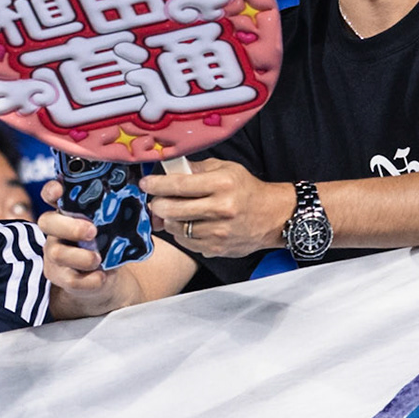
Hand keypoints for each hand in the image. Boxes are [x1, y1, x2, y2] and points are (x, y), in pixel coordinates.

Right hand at [36, 180, 134, 316]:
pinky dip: (88, 279)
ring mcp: (55, 254)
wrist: (104, 275)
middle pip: (47, 222)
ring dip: (81, 256)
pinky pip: (70, 279)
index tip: (59, 190)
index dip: (51, 191)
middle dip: (69, 226)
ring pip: (57, 253)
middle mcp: (56, 231)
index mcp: (67, 212)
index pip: (50, 195)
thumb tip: (144, 201)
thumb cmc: (107, 242)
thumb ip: (118, 212)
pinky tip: (101, 276)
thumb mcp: (112, 225)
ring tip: (98, 259)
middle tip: (92, 232)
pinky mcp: (60, 276)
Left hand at [141, 159, 293, 258]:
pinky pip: (186, 242)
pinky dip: (181, 233)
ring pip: (176, 228)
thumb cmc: (246, 189)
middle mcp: (221, 209)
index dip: (156, 184)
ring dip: (169, 220)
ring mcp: (218, 232)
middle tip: (157, 200)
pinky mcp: (216, 249)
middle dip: (158, 204)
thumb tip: (168, 170)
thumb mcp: (226, 169)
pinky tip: (189, 224)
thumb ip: (196, 169)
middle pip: (172, 210)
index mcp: (222, 184)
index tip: (146, 183)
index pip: (179, 185)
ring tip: (176, 212)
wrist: (272, 216)